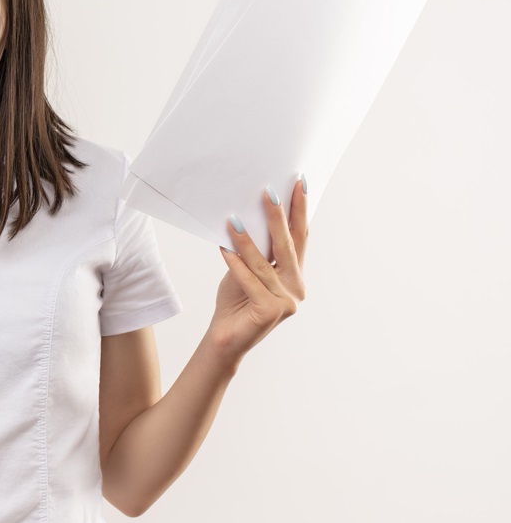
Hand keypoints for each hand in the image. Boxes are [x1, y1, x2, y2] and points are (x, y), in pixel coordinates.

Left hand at [207, 178, 308, 363]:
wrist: (224, 338)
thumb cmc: (236, 301)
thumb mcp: (247, 270)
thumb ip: (257, 251)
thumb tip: (248, 215)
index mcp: (295, 276)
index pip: (299, 238)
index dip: (300, 211)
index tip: (299, 184)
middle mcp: (296, 288)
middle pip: (286, 246)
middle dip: (278, 217)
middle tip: (269, 192)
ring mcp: (286, 302)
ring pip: (263, 263)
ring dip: (247, 240)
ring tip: (234, 219)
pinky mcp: (270, 311)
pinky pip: (249, 281)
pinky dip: (235, 264)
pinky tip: (223, 248)